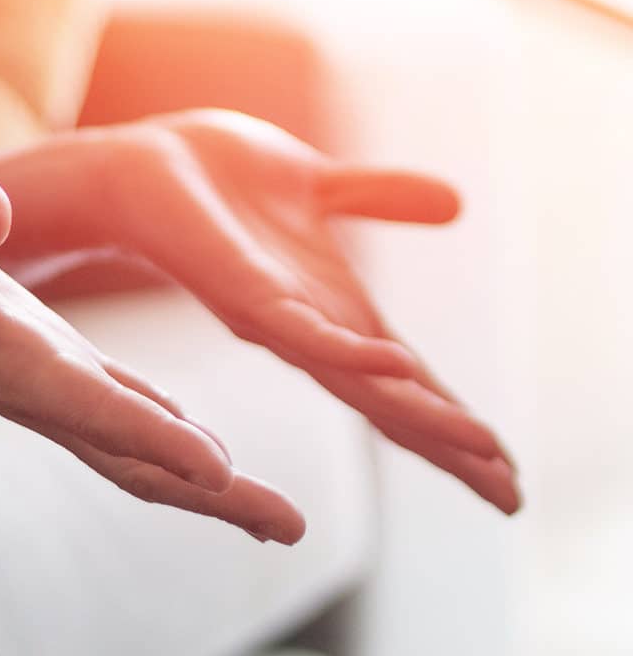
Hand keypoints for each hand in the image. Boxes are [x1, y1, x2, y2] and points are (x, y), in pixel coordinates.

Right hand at [0, 160, 305, 543]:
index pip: (78, 399)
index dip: (147, 435)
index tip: (218, 470)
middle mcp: (25, 381)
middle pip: (125, 453)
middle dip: (206, 494)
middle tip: (290, 527)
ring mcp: (41, 380)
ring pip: (132, 444)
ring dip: (205, 483)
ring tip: (278, 516)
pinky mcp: (49, 363)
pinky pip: (121, 414)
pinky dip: (172, 442)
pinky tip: (213, 462)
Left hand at [65, 109, 519, 513]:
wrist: (145, 159)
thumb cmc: (221, 181)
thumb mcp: (322, 186)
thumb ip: (380, 198)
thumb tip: (456, 203)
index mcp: (330, 310)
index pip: (405, 380)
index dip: (455, 420)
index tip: (508, 471)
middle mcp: (307, 329)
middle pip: (390, 400)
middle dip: (451, 444)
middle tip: (512, 496)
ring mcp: (275, 317)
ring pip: (357, 380)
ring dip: (419, 414)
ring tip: (480, 450)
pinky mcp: (239, 291)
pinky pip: (300, 329)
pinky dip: (349, 349)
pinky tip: (396, 363)